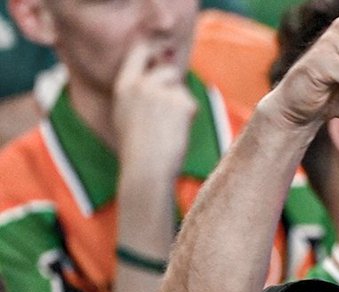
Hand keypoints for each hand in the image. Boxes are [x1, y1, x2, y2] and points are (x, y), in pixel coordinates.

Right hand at [113, 38, 195, 178]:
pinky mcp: (179, 102)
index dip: (154, 51)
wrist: (146, 170)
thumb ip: (137, 92)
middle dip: (174, 85)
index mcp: (124, 85)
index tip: (163, 56)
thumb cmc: (136, 151)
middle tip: (172, 111)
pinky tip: (176, 133)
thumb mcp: (125, 114)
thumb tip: (153, 75)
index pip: (140, 50)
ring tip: (168, 129)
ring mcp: (160, 91)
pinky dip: (188, 118)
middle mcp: (141, 83)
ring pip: (180, 88)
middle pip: (168, 69)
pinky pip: (190, 103)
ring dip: (180, 105)